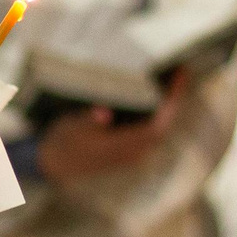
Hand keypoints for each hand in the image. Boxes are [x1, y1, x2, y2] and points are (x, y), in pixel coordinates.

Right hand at [32, 69, 191, 185]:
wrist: (56, 165)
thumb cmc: (64, 143)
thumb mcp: (72, 127)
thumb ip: (88, 120)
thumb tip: (104, 112)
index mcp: (123, 148)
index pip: (157, 126)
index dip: (171, 104)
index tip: (178, 80)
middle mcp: (134, 153)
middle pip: (165, 125)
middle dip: (175, 99)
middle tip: (180, 72)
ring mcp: (134, 153)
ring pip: (161, 127)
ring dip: (169, 105)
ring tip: (172, 79)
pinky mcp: (131, 149)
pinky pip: (153, 129)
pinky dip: (160, 111)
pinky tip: (157, 95)